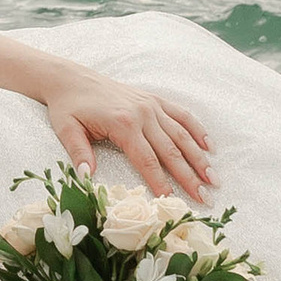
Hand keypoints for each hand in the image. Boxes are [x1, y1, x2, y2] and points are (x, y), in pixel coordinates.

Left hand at [41, 69, 215, 201]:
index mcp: (123, 123)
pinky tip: (210, 147)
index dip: (161, 182)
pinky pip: (181, 114)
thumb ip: (79, 153)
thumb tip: (86, 177)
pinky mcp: (154, 99)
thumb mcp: (67, 130)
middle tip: (205, 198)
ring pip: (181, 134)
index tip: (172, 201)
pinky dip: (197, 130)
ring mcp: (151, 105)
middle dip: (189, 176)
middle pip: (171, 151)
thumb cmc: (68, 107)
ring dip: (199, 158)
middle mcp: (142, 113)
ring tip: (214, 178)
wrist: (71, 78)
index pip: (147, 160)